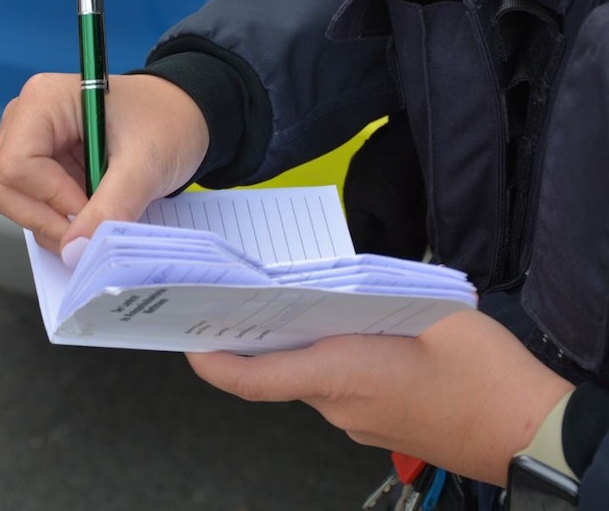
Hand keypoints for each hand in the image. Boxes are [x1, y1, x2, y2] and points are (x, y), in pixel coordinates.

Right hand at [0, 72, 208, 254]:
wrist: (184, 118)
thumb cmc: (167, 123)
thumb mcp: (146, 165)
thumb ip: (111, 207)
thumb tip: (75, 250)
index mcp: (44, 101)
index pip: (16, 166)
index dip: (51, 199)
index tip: (90, 211)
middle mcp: (25, 118)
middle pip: (1, 186)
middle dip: (43, 218)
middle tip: (88, 229)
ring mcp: (27, 142)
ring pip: (8, 200)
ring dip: (49, 222)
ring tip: (94, 218)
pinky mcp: (38, 165)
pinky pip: (27, 204)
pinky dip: (55, 219)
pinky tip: (88, 214)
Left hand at [186, 310, 573, 485]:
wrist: (526, 432)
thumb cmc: (482, 375)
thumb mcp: (429, 311)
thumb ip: (375, 293)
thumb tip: (342, 283)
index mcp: (340, 375)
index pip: (252, 379)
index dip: (212, 362)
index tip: (188, 340)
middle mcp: (338, 406)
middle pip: (276, 371)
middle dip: (255, 337)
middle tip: (238, 298)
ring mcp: (356, 421)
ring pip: (307, 376)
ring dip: (296, 345)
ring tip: (298, 302)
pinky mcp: (375, 424)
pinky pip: (334, 388)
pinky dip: (326, 358)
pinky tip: (346, 329)